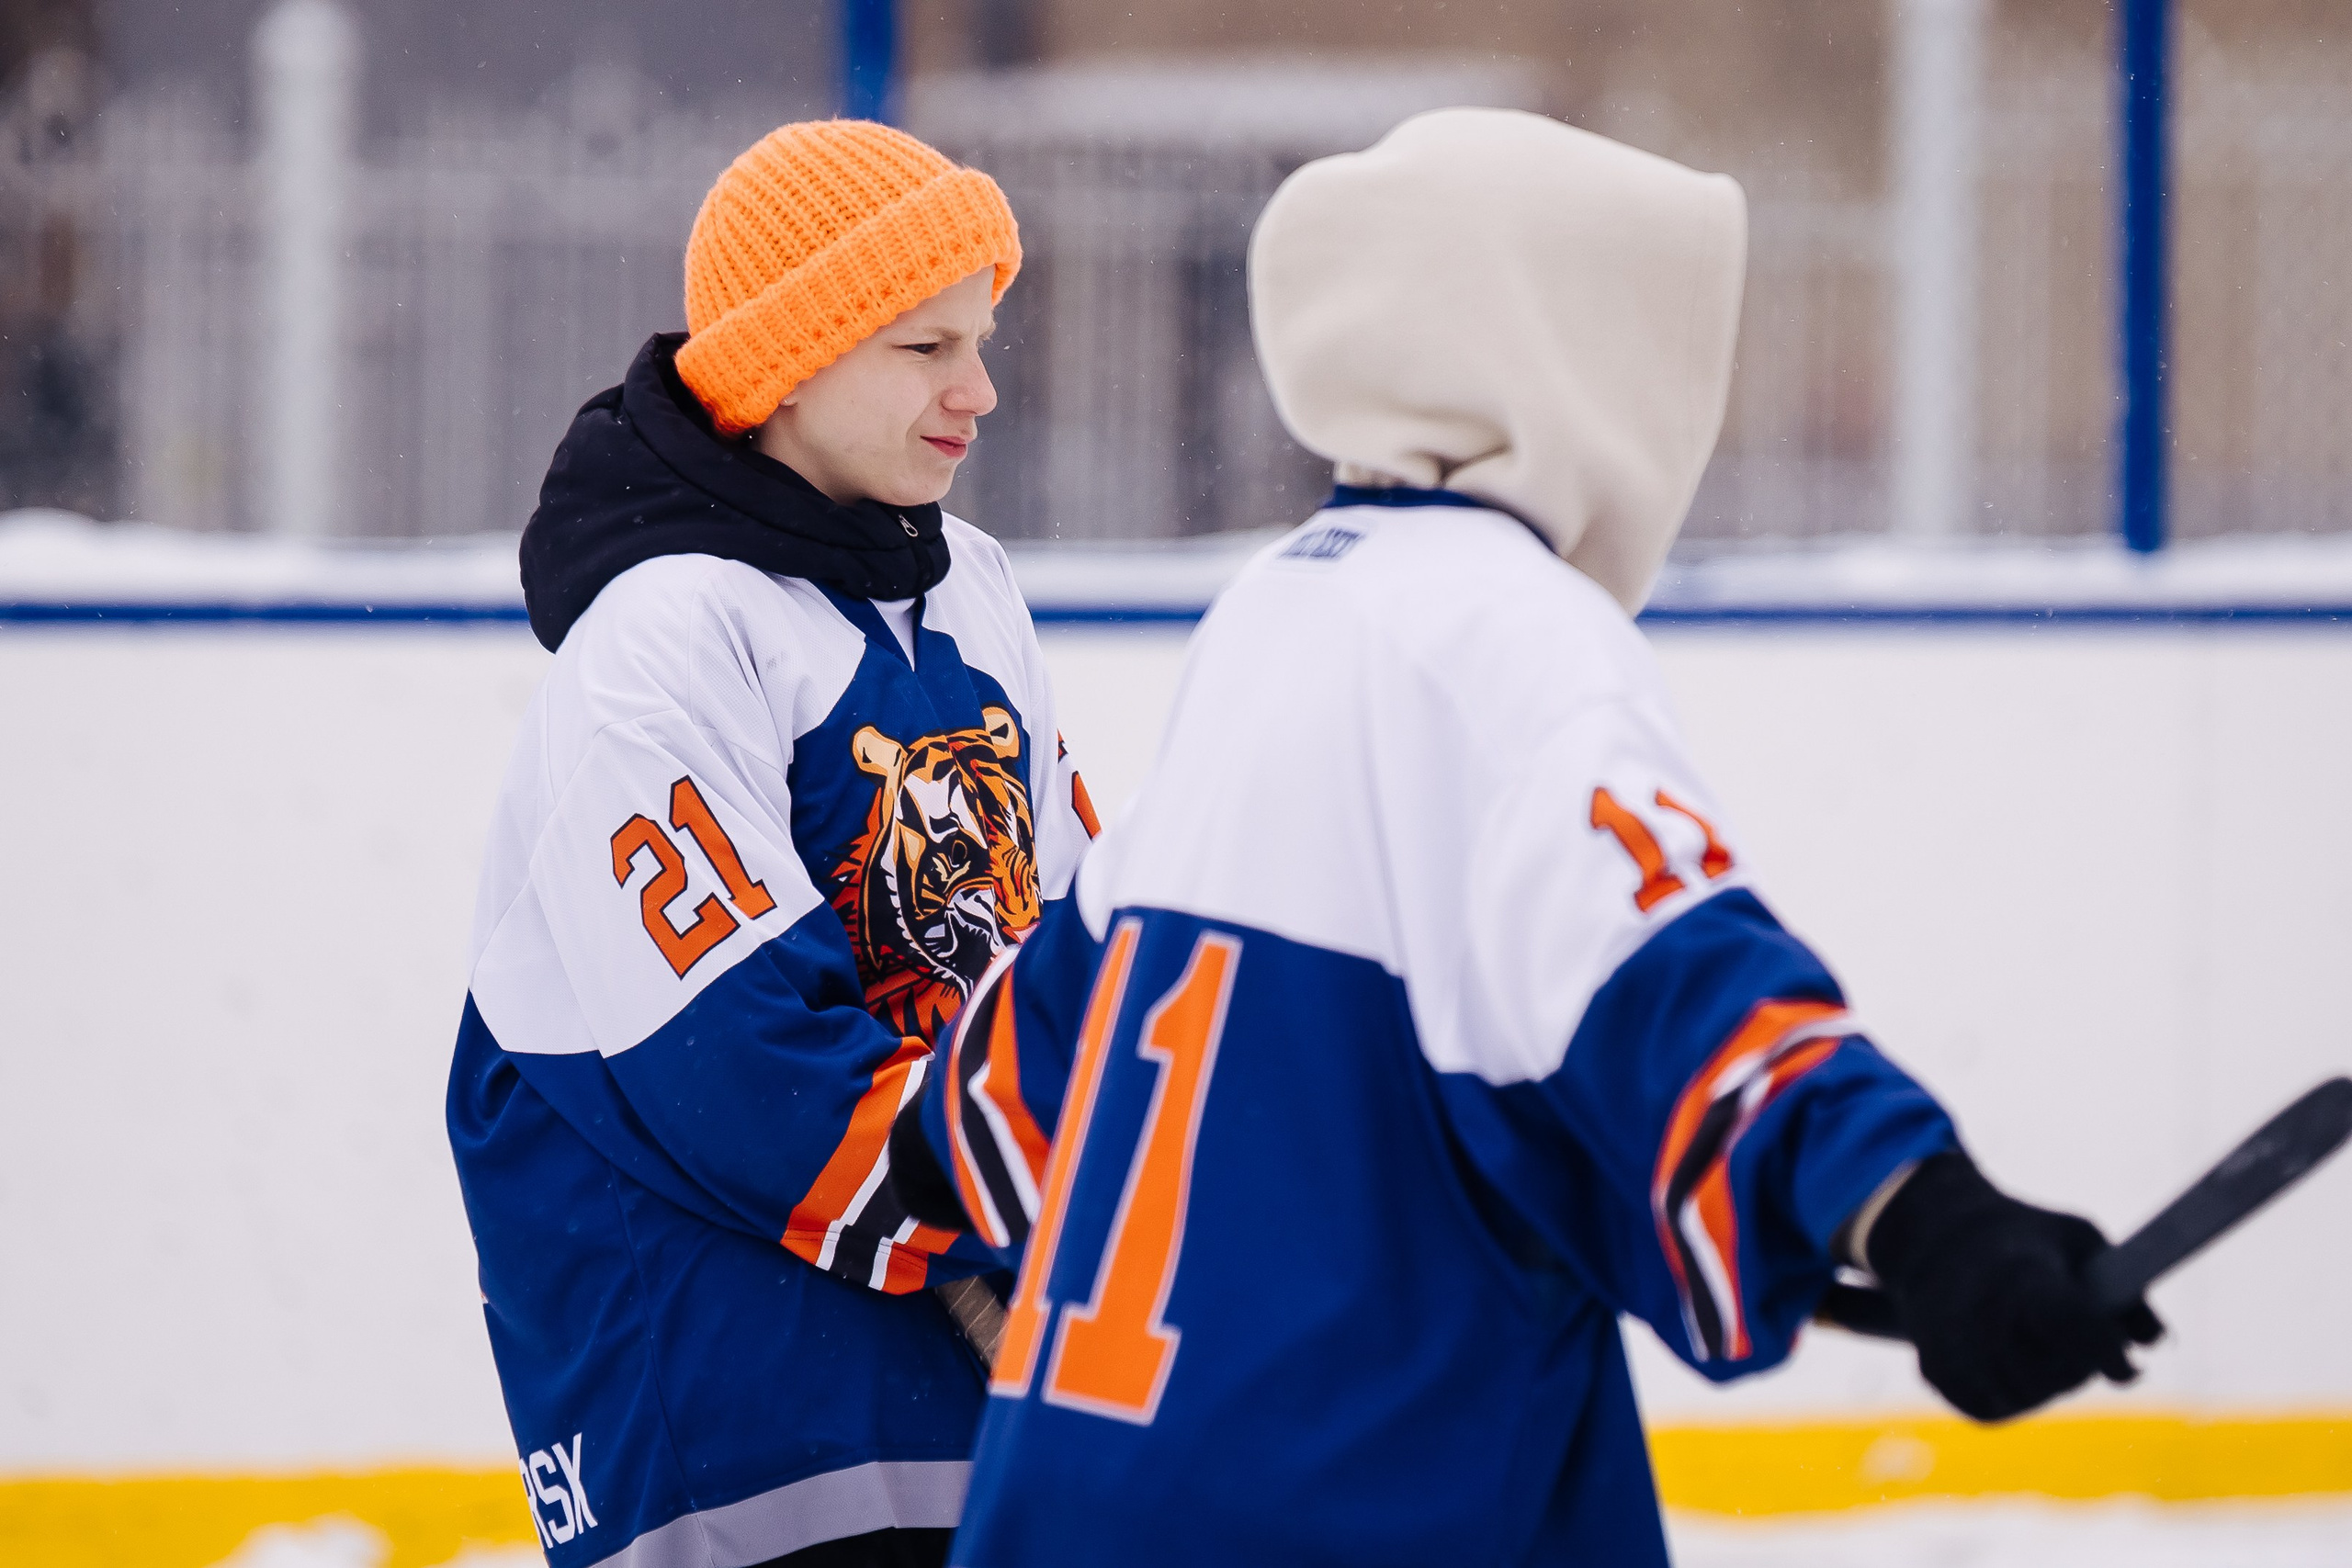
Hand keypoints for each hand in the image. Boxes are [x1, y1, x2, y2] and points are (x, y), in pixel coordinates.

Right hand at [1863, 1152, 2162, 1422]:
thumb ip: (2124, 1289)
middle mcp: (1979, 1313)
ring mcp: (1952, 1347)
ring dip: (2047, 1382)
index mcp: (2021, 1275)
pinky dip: (2011, 1393)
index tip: (2128, 1369)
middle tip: (2082, 1339)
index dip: (2105, 1352)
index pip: (2068, 1322)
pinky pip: (1992, 1409)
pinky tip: (2012, 1361)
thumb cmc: (2025, 1238)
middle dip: (2079, 1364)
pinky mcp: (1936, 1373)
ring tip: (2042, 1343)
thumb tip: (2154, 1342)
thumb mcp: (2080, 1240)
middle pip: (2053, 1374)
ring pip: (2026, 1398)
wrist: (1934, 1237)